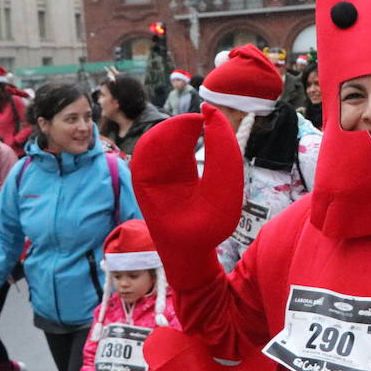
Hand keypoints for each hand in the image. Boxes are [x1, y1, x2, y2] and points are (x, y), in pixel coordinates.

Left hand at [132, 107, 243, 285]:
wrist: (190, 254)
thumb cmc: (204, 232)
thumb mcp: (222, 199)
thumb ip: (225, 160)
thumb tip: (215, 115)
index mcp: (148, 185)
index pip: (153, 143)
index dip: (178, 126)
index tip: (204, 119)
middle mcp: (146, 175)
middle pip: (155, 137)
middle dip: (180, 125)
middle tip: (208, 118)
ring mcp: (156, 172)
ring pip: (163, 139)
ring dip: (183, 130)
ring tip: (208, 125)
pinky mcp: (169, 170)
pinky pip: (172, 145)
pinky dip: (187, 136)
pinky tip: (205, 134)